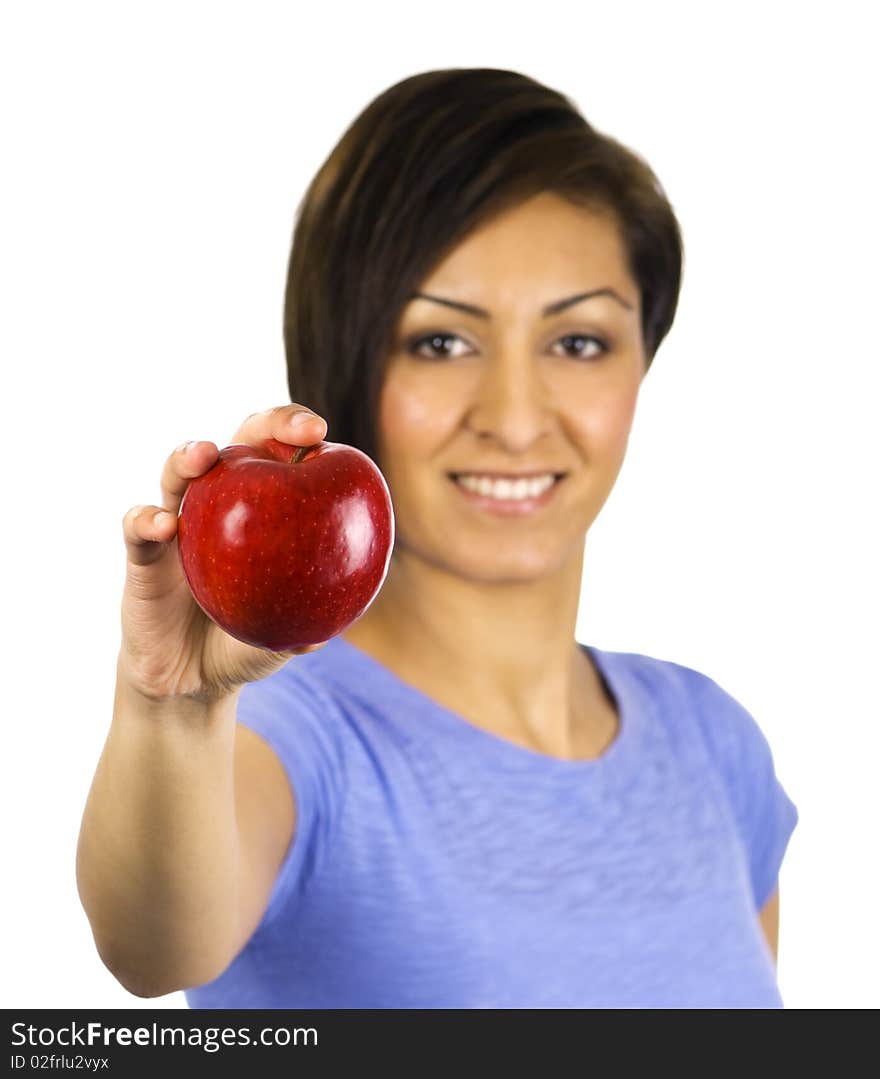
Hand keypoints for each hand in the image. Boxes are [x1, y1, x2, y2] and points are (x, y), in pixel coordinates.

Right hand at [118, 404, 329, 702]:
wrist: (189, 679)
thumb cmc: (245, 643)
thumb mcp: (282, 639)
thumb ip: (303, 629)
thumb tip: (331, 631)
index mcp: (265, 512)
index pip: (286, 456)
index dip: (300, 434)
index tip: (321, 432)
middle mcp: (221, 505)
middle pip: (241, 444)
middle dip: (269, 424)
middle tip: (296, 429)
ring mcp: (179, 523)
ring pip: (178, 473)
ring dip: (188, 457)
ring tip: (202, 456)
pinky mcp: (142, 553)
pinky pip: (138, 527)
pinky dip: (148, 520)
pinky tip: (165, 526)